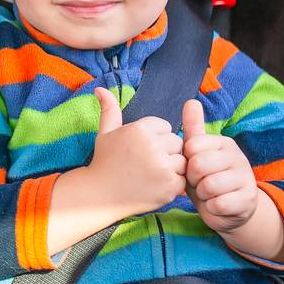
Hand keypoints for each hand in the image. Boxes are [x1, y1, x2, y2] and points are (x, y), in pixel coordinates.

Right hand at [84, 87, 186, 216]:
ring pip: (182, 160)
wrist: (100, 195)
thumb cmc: (104, 162)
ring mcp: (163, 167)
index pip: (166, 127)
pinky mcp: (170, 186)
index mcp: (140, 129)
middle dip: (165, 152)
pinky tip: (154, 185)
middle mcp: (153, 146)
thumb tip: (100, 87)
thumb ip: (109, 109)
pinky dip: (172, 183)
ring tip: (150, 174)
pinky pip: (183, 178)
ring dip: (171, 167)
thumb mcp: (105, 133)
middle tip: (145, 163)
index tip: (139, 150)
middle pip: (177, 143)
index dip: (155, 138)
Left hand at [181, 99, 260, 232]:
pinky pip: (218, 204)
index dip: (186, 161)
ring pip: (208, 186)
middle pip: (198, 165)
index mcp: (223, 142)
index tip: (192, 166)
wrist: (230, 209)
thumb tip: (191, 101)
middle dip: (193, 179)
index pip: (191, 146)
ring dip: (202, 195)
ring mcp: (245, 178)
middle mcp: (237, 156)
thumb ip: (193, 129)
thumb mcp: (197, 154)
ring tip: (209, 194)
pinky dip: (212, 208)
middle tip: (200, 182)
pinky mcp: (248, 200)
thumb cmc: (208, 178)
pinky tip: (217, 205)